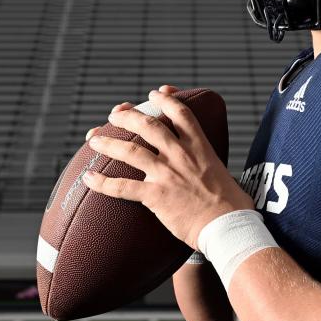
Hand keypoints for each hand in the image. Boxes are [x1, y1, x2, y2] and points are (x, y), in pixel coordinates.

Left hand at [83, 88, 253, 248]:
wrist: (228, 226)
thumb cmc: (232, 205)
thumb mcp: (224, 171)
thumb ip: (210, 163)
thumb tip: (210, 167)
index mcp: (199, 147)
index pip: (181, 113)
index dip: (166, 99)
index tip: (155, 94)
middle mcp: (181, 155)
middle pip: (149, 125)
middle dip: (128, 116)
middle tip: (115, 114)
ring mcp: (167, 174)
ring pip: (131, 150)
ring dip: (108, 142)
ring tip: (94, 139)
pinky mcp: (156, 195)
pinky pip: (122, 186)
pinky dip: (102, 183)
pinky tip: (89, 179)